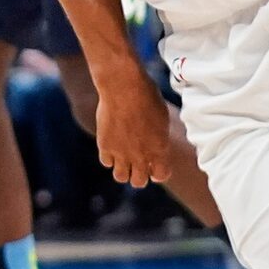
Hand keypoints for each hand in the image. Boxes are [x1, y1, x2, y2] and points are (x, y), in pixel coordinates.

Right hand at [90, 63, 172, 191]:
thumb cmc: (147, 97)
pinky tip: (113, 146)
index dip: (158, 172)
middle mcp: (141, 156)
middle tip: (138, 164)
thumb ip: (159, 138)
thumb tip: (156, 146)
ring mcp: (121, 153)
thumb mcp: (162, 118)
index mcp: (160, 150)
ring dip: (123, 170)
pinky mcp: (105, 146)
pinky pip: (106, 162)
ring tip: (124, 157)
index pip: (161, 176)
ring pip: (120, 177)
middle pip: (139, 182)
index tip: (154, 167)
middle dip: (140, 175)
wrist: (124, 87)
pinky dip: (109, 157)